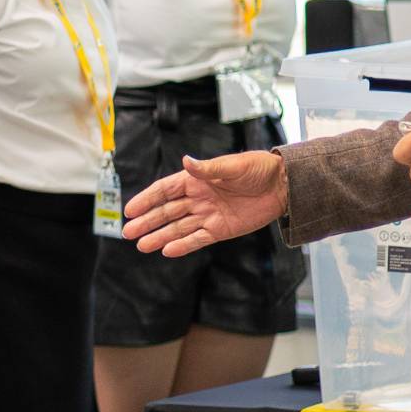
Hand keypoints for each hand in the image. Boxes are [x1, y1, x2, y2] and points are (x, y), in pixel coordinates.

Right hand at [123, 149, 287, 257]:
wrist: (282, 186)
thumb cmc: (258, 169)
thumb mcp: (233, 166)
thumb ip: (208, 168)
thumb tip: (186, 161)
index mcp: (197, 179)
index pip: (165, 190)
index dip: (147, 200)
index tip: (130, 210)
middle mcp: (198, 198)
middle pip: (167, 211)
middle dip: (147, 222)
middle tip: (128, 232)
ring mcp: (208, 215)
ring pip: (178, 228)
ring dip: (160, 236)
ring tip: (142, 245)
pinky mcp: (220, 230)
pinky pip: (197, 239)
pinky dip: (182, 245)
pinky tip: (167, 250)